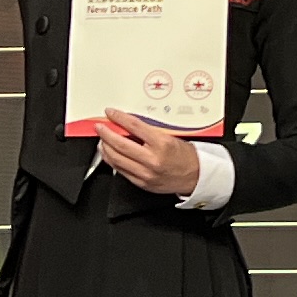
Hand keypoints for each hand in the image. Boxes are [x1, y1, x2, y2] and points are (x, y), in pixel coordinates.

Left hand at [93, 110, 207, 196]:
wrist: (195, 176)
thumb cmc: (185, 156)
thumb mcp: (170, 137)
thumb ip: (148, 131)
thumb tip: (127, 125)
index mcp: (161, 144)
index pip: (133, 126)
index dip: (118, 118)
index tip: (111, 113)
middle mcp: (152, 159)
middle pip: (120, 144)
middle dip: (105, 133)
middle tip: (100, 127)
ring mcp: (145, 173)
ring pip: (116, 159)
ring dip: (105, 148)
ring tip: (102, 140)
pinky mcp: (142, 183)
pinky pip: (120, 171)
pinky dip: (112, 160)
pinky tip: (110, 154)